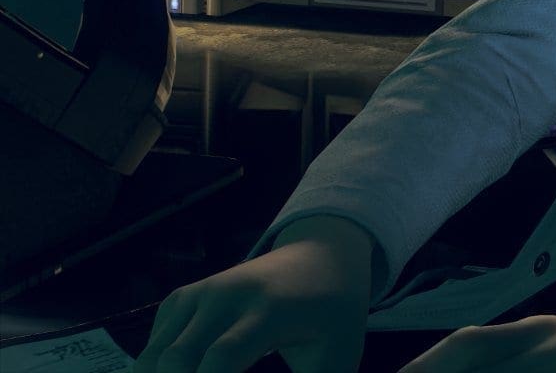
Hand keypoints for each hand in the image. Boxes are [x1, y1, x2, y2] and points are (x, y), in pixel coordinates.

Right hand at [133, 217, 374, 372]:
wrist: (322, 256)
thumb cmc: (334, 314)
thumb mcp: (339, 354)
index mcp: (269, 310)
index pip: (222, 357)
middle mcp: (226, 296)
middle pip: (176, 358)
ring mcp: (200, 292)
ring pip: (153, 353)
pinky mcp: (184, 296)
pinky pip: (154, 343)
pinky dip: (157, 370)